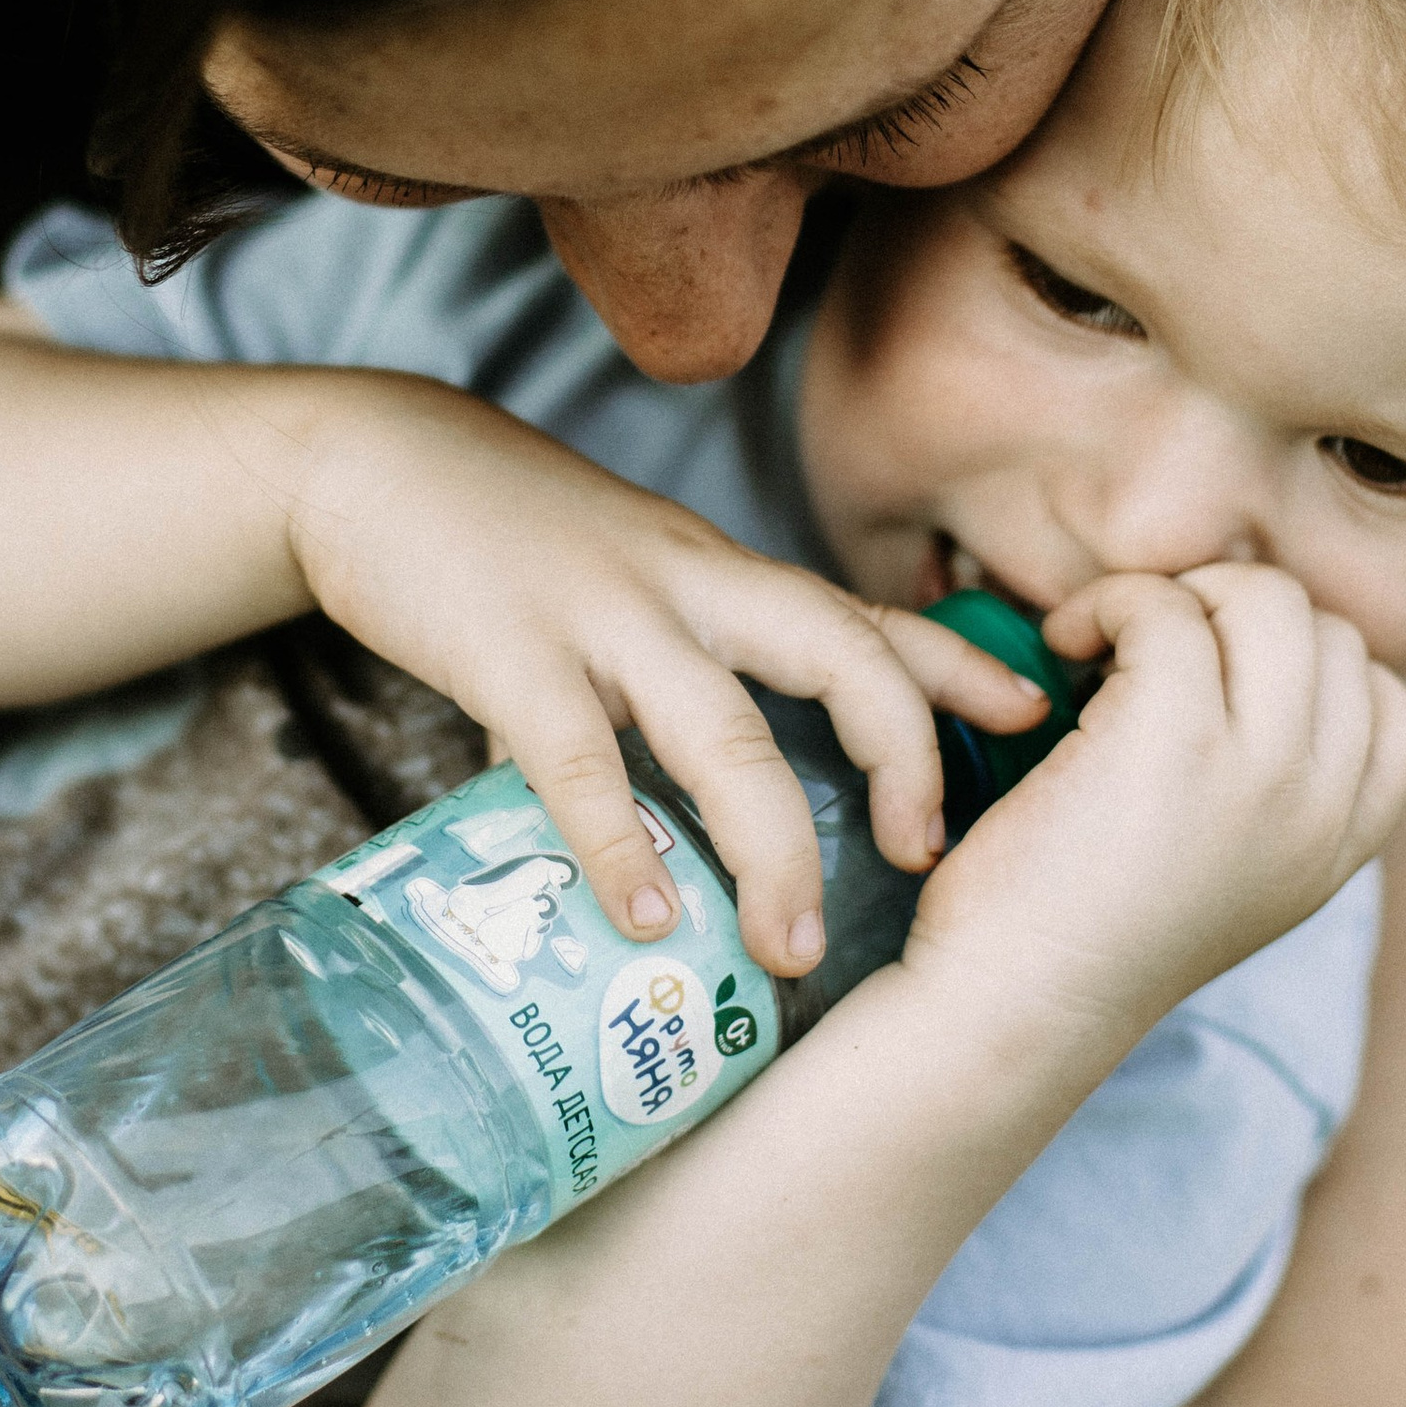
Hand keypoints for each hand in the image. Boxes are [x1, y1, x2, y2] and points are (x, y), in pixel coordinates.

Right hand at [284, 376, 1051, 974]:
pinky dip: (619, 845)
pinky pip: (577, 761)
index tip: (1032, 719)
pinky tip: (645, 917)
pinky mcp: (510, 649)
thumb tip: (674, 841)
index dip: (957, 668)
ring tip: (789, 947)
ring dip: (774, 846)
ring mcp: (605, 617)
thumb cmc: (507, 543)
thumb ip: (655, 703)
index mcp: (723, 580)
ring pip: (727, 729)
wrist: (373, 459)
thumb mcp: (620, 598)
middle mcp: (690, 589)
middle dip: (904, 757)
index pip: (867, 619)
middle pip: (840, 659)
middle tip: (928, 860)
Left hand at [902, 563, 1405, 1057]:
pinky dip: (1111, 603)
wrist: (1010, 1011)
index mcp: (1336, 850)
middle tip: (1147, 647)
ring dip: (1179, 596)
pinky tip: (1064, 644)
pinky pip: (1164, 610)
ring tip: (1106, 641)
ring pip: (1264, 601)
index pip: (1393, 711)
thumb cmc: (1080, 935)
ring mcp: (1257, 774)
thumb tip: (1252, 669)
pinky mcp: (1172, 740)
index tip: (1219, 680)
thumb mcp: (1222, 877)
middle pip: (1331, 633)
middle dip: (1237, 612)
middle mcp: (1319, 811)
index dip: (1307, 668)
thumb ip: (1269, 797)